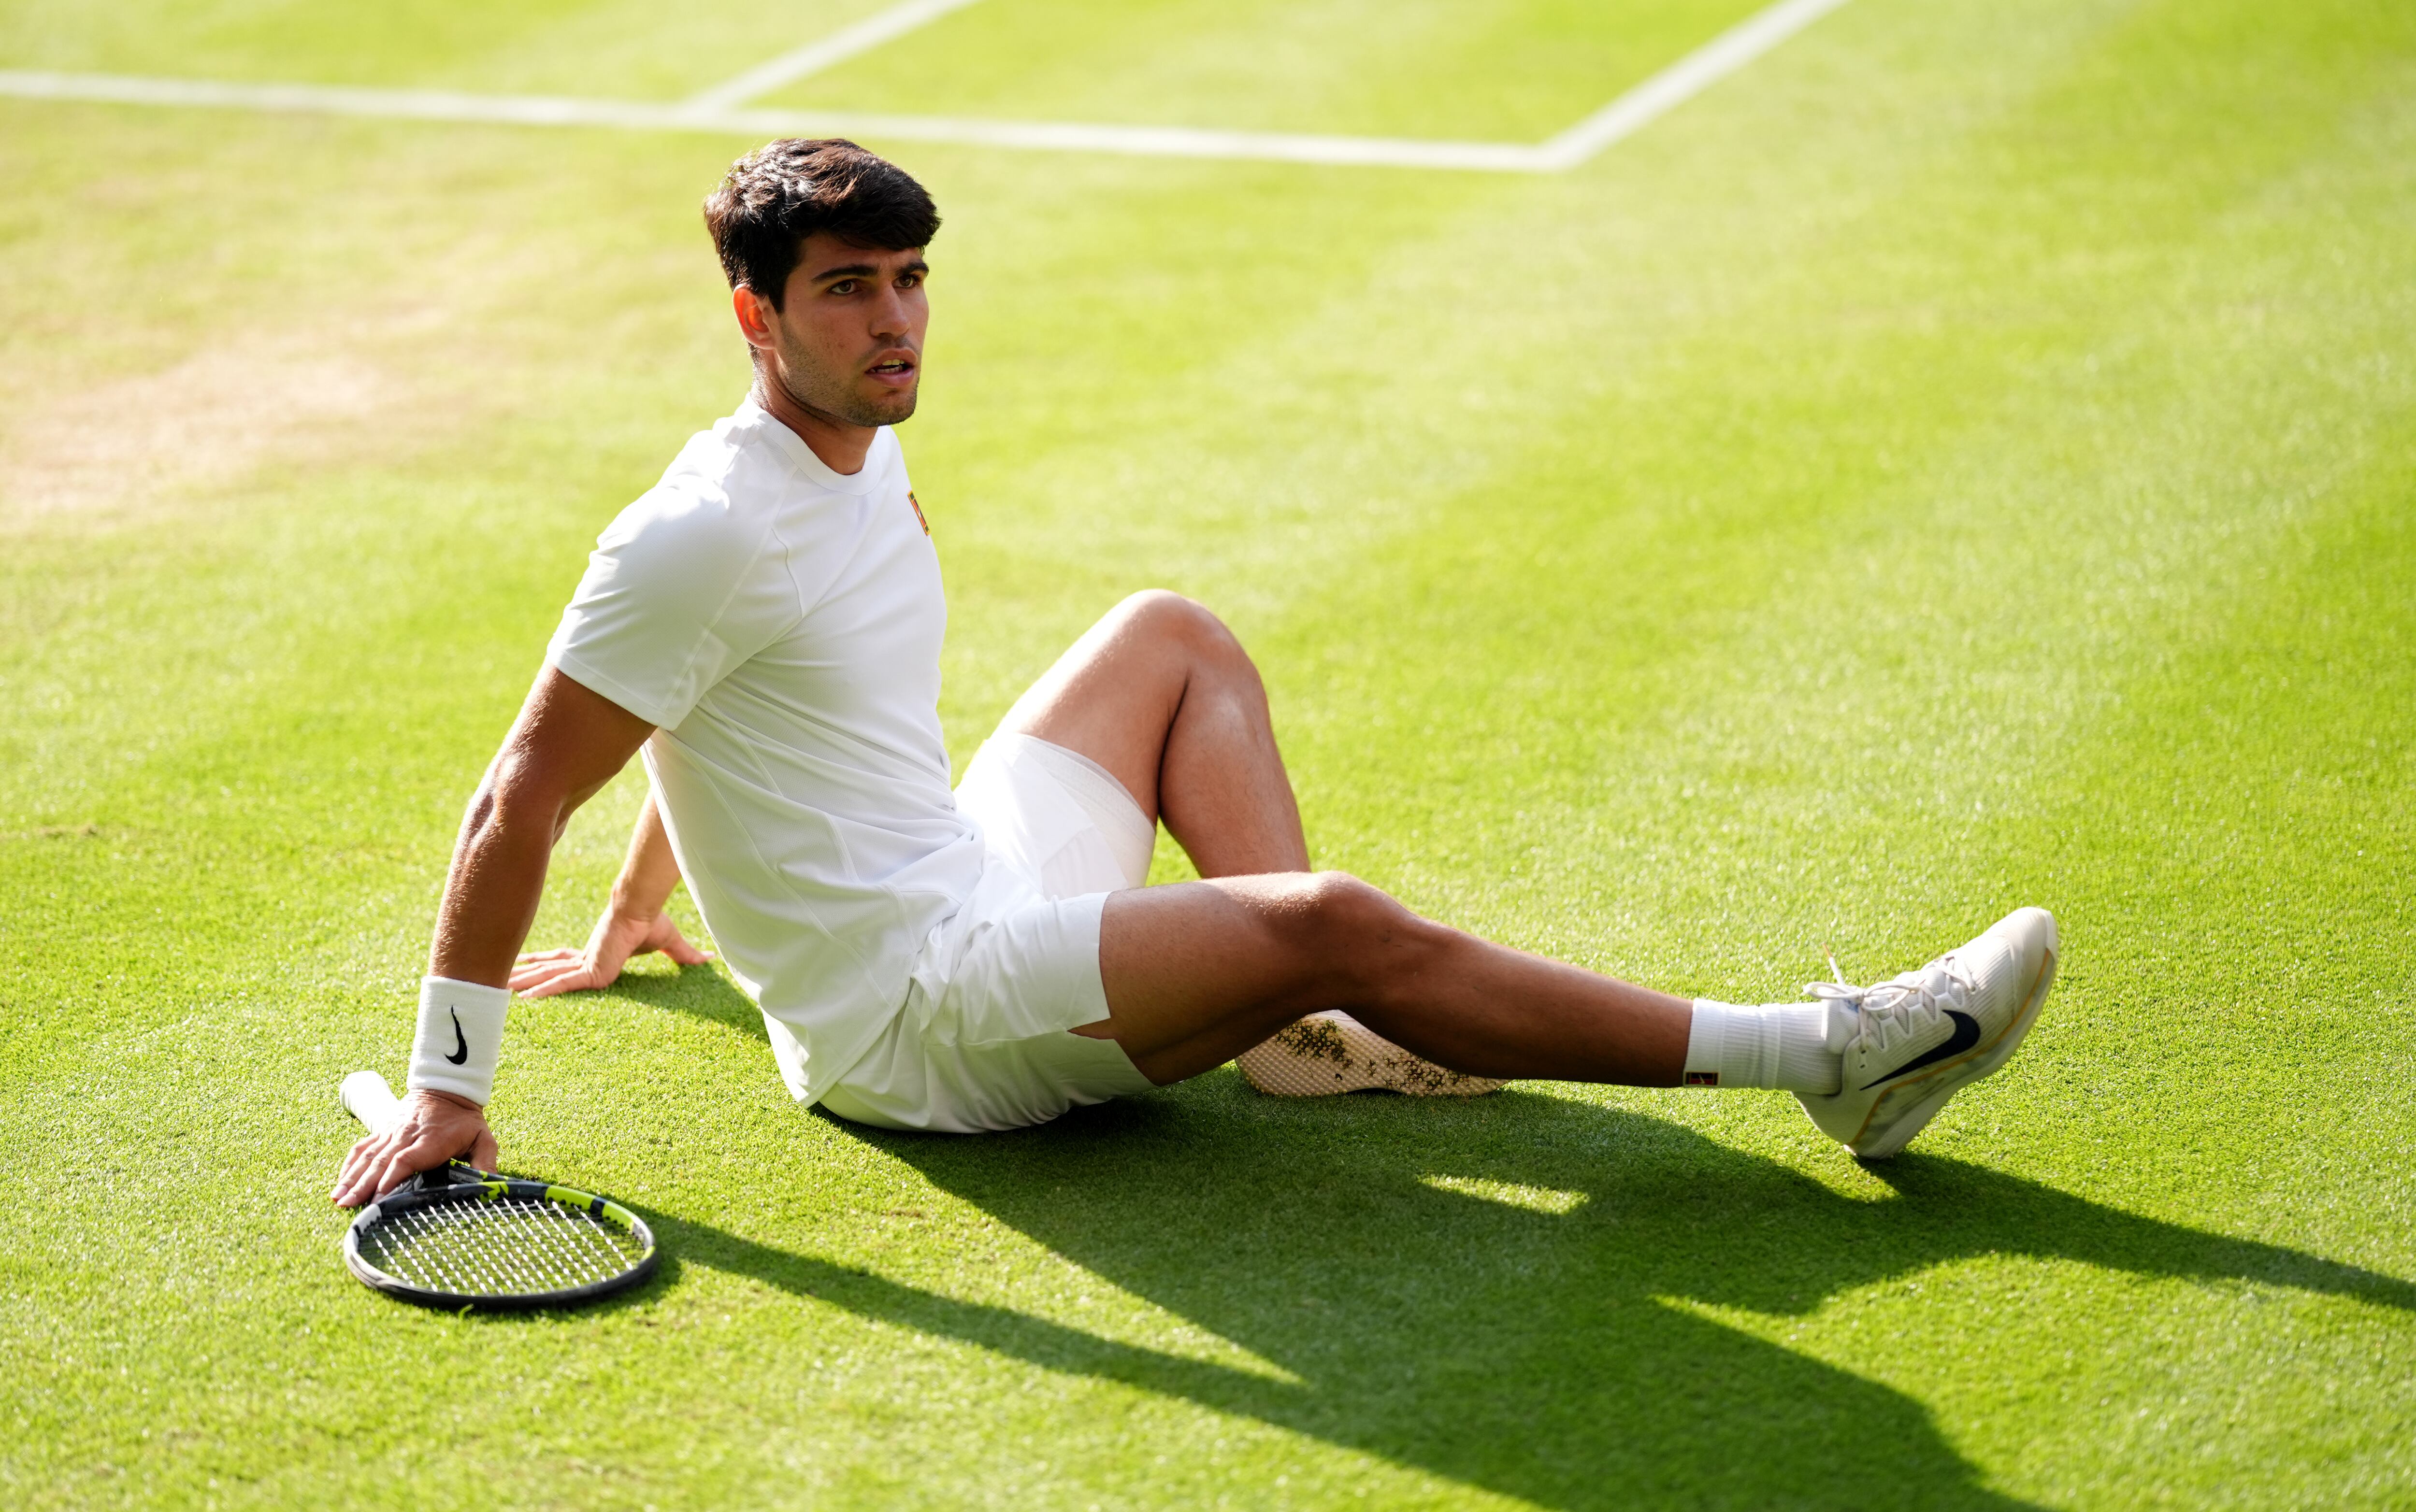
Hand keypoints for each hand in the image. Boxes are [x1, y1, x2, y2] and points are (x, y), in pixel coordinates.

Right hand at [332, 1089, 498, 1206]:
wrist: (448, 1087)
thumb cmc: (465, 1120)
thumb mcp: (483, 1138)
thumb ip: (486, 1161)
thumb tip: (490, 1185)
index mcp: (431, 1140)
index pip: (406, 1159)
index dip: (391, 1178)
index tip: (378, 1197)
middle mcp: (406, 1135)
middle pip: (381, 1161)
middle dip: (363, 1185)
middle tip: (347, 1205)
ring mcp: (391, 1132)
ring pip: (367, 1156)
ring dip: (351, 1177)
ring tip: (337, 1198)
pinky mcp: (383, 1131)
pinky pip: (362, 1147)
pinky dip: (349, 1164)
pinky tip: (340, 1182)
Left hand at [509, 904, 710, 998]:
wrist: (643, 908)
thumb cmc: (650, 919)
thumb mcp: (666, 943)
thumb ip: (682, 955)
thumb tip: (709, 958)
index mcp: (595, 953)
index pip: (564, 963)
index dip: (544, 968)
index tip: (526, 972)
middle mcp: (583, 958)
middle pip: (546, 970)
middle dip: (521, 977)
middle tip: (492, 982)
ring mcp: (583, 964)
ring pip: (546, 978)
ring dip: (520, 985)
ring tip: (492, 990)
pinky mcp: (589, 969)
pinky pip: (561, 984)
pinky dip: (542, 991)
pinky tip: (521, 1000)